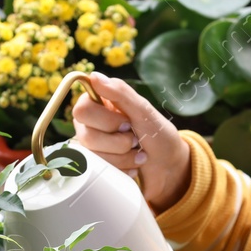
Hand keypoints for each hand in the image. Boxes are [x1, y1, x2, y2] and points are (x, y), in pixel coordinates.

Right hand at [72, 72, 191, 211]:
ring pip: (93, 157)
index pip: (82, 111)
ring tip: (139, 154)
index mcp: (97, 105)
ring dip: (123, 157)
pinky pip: (98, 174)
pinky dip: (121, 170)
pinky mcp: (97, 169)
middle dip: (118, 142)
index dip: (106, 121)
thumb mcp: (144, 111)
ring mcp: (91, 149)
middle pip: (86, 136)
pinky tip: (132, 166)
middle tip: (135, 140)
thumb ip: (120, 93)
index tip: (128, 123)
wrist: (168, 166)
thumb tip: (94, 75)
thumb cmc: (158, 134)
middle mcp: (89, 125)